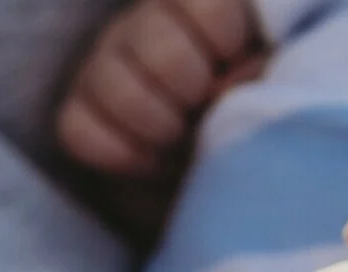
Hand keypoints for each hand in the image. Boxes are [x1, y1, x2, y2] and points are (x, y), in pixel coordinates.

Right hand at [57, 0, 260, 176]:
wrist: (217, 178)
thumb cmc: (248, 124)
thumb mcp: (270, 93)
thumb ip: (260, 74)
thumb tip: (225, 82)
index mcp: (195, 6)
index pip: (205, 2)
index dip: (224, 40)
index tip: (236, 64)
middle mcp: (144, 26)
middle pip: (157, 45)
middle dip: (188, 90)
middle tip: (202, 112)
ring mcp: (104, 66)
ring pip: (110, 82)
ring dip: (154, 125)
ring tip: (178, 143)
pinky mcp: (77, 111)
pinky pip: (77, 128)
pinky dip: (118, 154)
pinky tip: (147, 162)